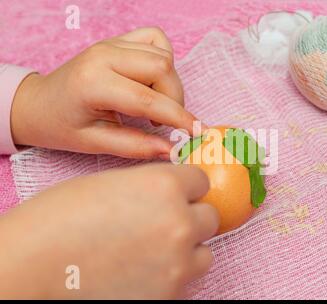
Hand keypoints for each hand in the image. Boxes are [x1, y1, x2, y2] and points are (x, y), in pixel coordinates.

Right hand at [0, 164, 218, 298]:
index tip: (177, 196)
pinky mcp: (169, 294)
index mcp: (165, 185)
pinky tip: (144, 273)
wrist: (34, 265)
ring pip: (204, 253)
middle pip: (209, 217)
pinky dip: (171, 276)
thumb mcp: (113, 183)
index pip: (200, 181)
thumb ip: (151, 186)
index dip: (186, 188)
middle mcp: (179, 221)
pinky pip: (186, 281)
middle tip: (163, 226)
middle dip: (189, 219)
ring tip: (155, 253)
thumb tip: (172, 193)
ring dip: (187, 251)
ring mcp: (178, 262)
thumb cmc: (61, 219)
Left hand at [11, 27, 202, 158]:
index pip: (148, 98)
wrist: (39, 103)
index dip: (178, 117)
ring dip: (169, 84)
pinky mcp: (118, 40)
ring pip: (163, 55)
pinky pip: (155, 40)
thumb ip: (136, 146)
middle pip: (162, 68)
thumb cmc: (62, 126)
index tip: (197, 132)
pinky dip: (163, 61)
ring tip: (154, 106)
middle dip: (174, 99)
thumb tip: (172, 150)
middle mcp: (103, 56)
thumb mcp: (96, 143)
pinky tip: (151, 82)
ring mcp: (111, 44)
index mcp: (93, 83)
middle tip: (162, 122)